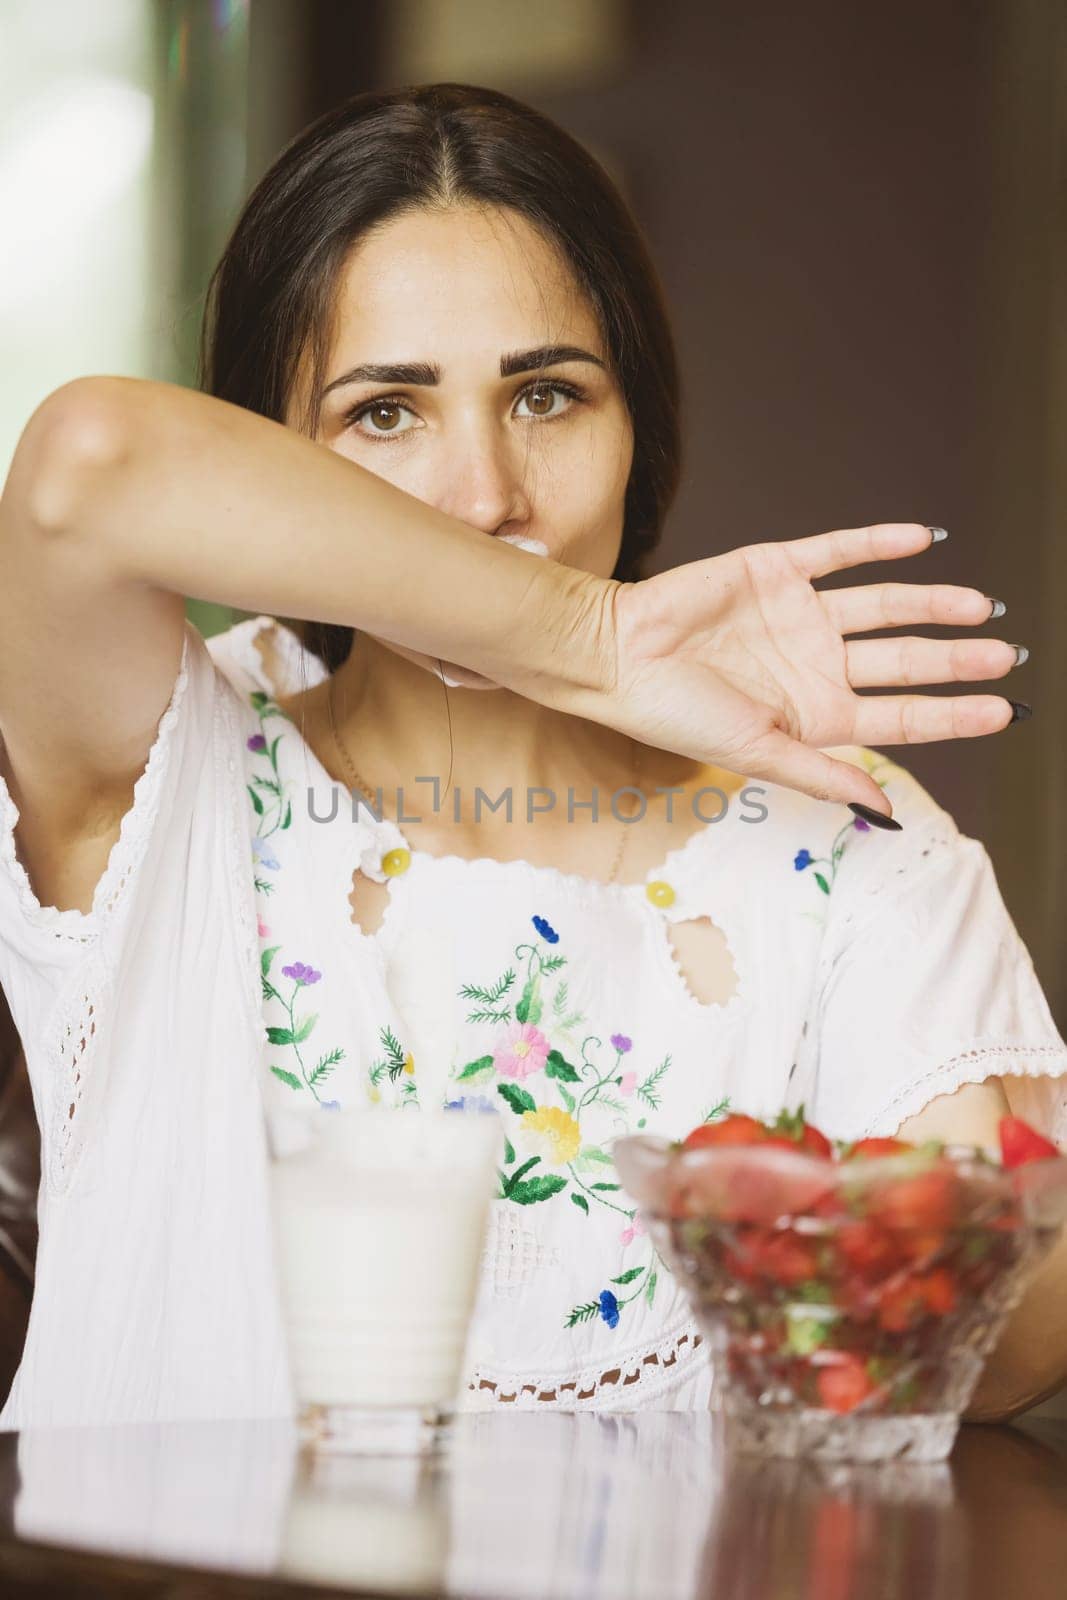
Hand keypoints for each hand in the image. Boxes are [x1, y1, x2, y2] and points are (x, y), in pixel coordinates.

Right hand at [602, 522, 1021, 816]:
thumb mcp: (756, 754)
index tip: (1003, 711)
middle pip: (902, 661)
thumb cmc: (674, 713)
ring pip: (884, 606)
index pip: (900, 716)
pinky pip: (841, 553)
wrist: (616, 653)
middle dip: (955, 659)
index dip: (952, 714)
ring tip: (979, 605)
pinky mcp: (778, 569)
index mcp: (815, 715)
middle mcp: (816, 665)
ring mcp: (801, 616)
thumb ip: (822, 776)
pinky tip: (924, 539)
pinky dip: (882, 543)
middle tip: (1005, 654)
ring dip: (932, 604)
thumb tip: (887, 809)